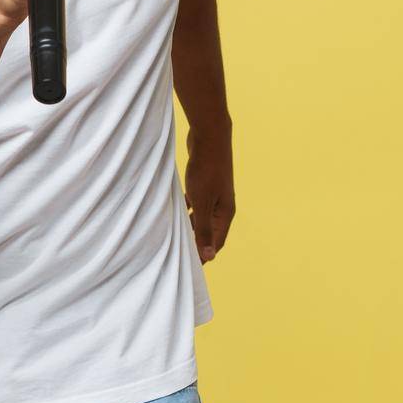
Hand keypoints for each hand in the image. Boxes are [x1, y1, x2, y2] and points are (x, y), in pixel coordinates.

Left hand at [184, 126, 234, 263]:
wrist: (210, 136)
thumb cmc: (206, 168)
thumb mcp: (202, 202)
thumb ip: (204, 228)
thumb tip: (209, 255)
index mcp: (225, 213)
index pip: (216, 242)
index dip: (205, 255)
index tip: (191, 266)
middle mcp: (223, 205)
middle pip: (210, 231)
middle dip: (198, 242)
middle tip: (181, 253)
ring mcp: (215, 194)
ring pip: (202, 216)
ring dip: (192, 226)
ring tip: (177, 236)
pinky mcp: (206, 183)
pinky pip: (197, 203)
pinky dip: (188, 210)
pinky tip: (178, 211)